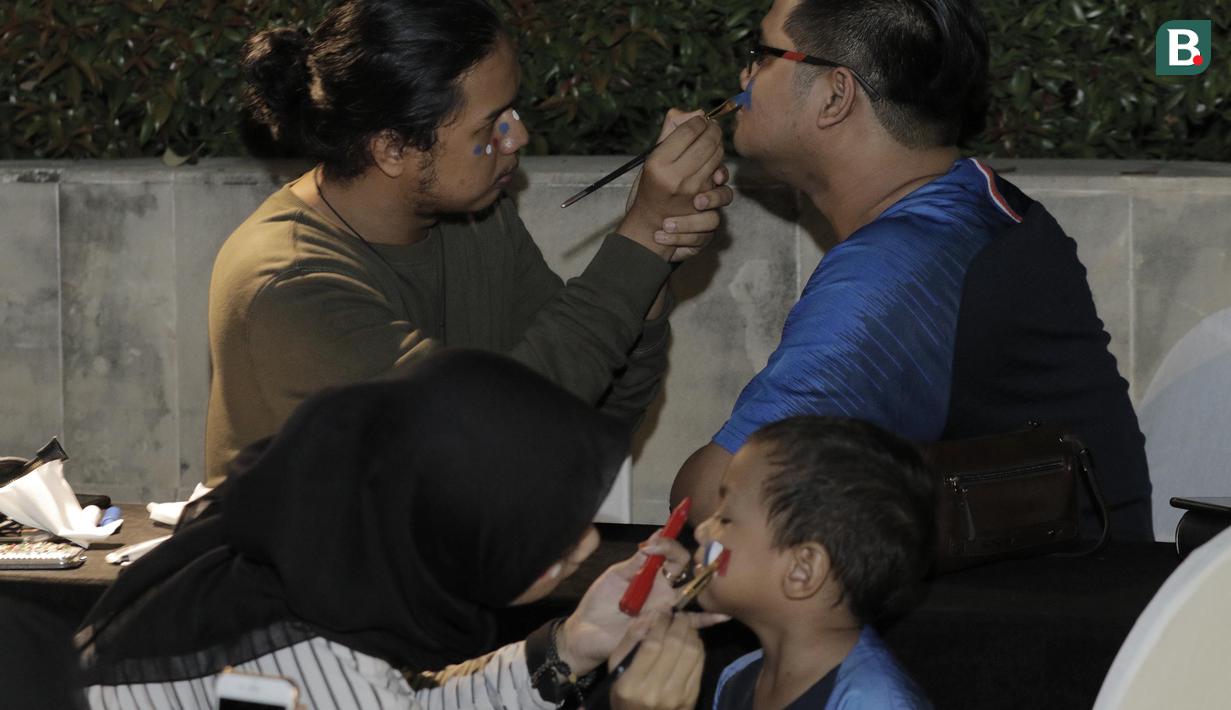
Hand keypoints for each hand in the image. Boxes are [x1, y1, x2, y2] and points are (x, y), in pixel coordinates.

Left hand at [556, 532, 727, 674]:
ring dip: (701, 583)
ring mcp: (667, 608)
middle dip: (686, 558)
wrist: (587, 632)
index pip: (671, 554)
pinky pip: (690, 625)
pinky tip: (722, 616)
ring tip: (710, 574)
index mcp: (652, 574)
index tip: (653, 544)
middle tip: (675, 556)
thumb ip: (637, 560)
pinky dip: (707, 620)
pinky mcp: (665, 628)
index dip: (668, 544)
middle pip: (686, 570)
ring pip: (692, 593)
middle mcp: (664, 589)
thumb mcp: (617, 576)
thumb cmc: (600, 602)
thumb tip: (657, 533)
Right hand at [609, 612, 704, 709]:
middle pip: (675, 646)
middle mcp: (655, 691)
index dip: (660, 624)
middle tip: (678, 615)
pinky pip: (699, 665)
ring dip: (691, 633)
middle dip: (679, 624)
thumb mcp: (616, 670)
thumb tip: (649, 616)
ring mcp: (676, 696)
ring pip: (691, 653)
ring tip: (686, 625)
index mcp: (631, 684)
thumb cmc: (624, 696)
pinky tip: (692, 640)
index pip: (652, 645)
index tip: (663, 612)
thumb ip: (629, 641)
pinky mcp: (691, 698)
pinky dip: (698, 647)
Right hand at [619, 112, 724, 259]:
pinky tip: (715, 171)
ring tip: (713, 146)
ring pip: (719, 160)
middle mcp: (676, 178)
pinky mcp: (705, 207)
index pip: (689, 130)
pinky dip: (720, 174)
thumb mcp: (651, 160)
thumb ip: (670, 134)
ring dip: (719, 149)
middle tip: (712, 128)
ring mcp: (693, 193)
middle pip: (708, 142)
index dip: (700, 120)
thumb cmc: (649, 189)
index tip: (701, 120)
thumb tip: (696, 113)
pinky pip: (722, 183)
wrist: (649, 226)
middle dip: (714, 131)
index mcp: (658, 163)